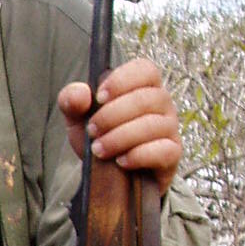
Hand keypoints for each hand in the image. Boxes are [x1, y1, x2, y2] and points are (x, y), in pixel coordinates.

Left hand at [57, 57, 181, 195]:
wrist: (109, 176)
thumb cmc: (99, 136)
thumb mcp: (78, 119)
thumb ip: (72, 101)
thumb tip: (80, 94)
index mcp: (143, 85)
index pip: (145, 70)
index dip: (122, 80)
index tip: (99, 97)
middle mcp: (161, 103)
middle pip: (146, 98)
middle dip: (113, 115)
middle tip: (92, 130)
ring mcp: (170, 128)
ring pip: (153, 125)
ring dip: (120, 137)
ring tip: (99, 150)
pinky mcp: (172, 154)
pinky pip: (164, 150)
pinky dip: (139, 155)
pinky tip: (121, 161)